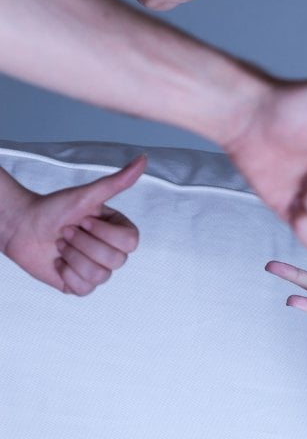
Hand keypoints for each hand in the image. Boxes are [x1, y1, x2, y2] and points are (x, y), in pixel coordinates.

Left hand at [1, 156, 143, 294]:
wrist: (22, 226)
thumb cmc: (54, 208)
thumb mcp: (87, 194)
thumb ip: (118, 181)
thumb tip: (143, 159)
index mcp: (118, 230)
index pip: (130, 242)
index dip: (103, 233)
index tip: (83, 220)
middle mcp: (111, 251)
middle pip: (115, 261)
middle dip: (83, 244)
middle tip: (67, 232)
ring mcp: (96, 269)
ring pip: (99, 276)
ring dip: (73, 258)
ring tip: (61, 245)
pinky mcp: (79, 285)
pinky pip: (84, 289)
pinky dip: (66, 274)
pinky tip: (58, 262)